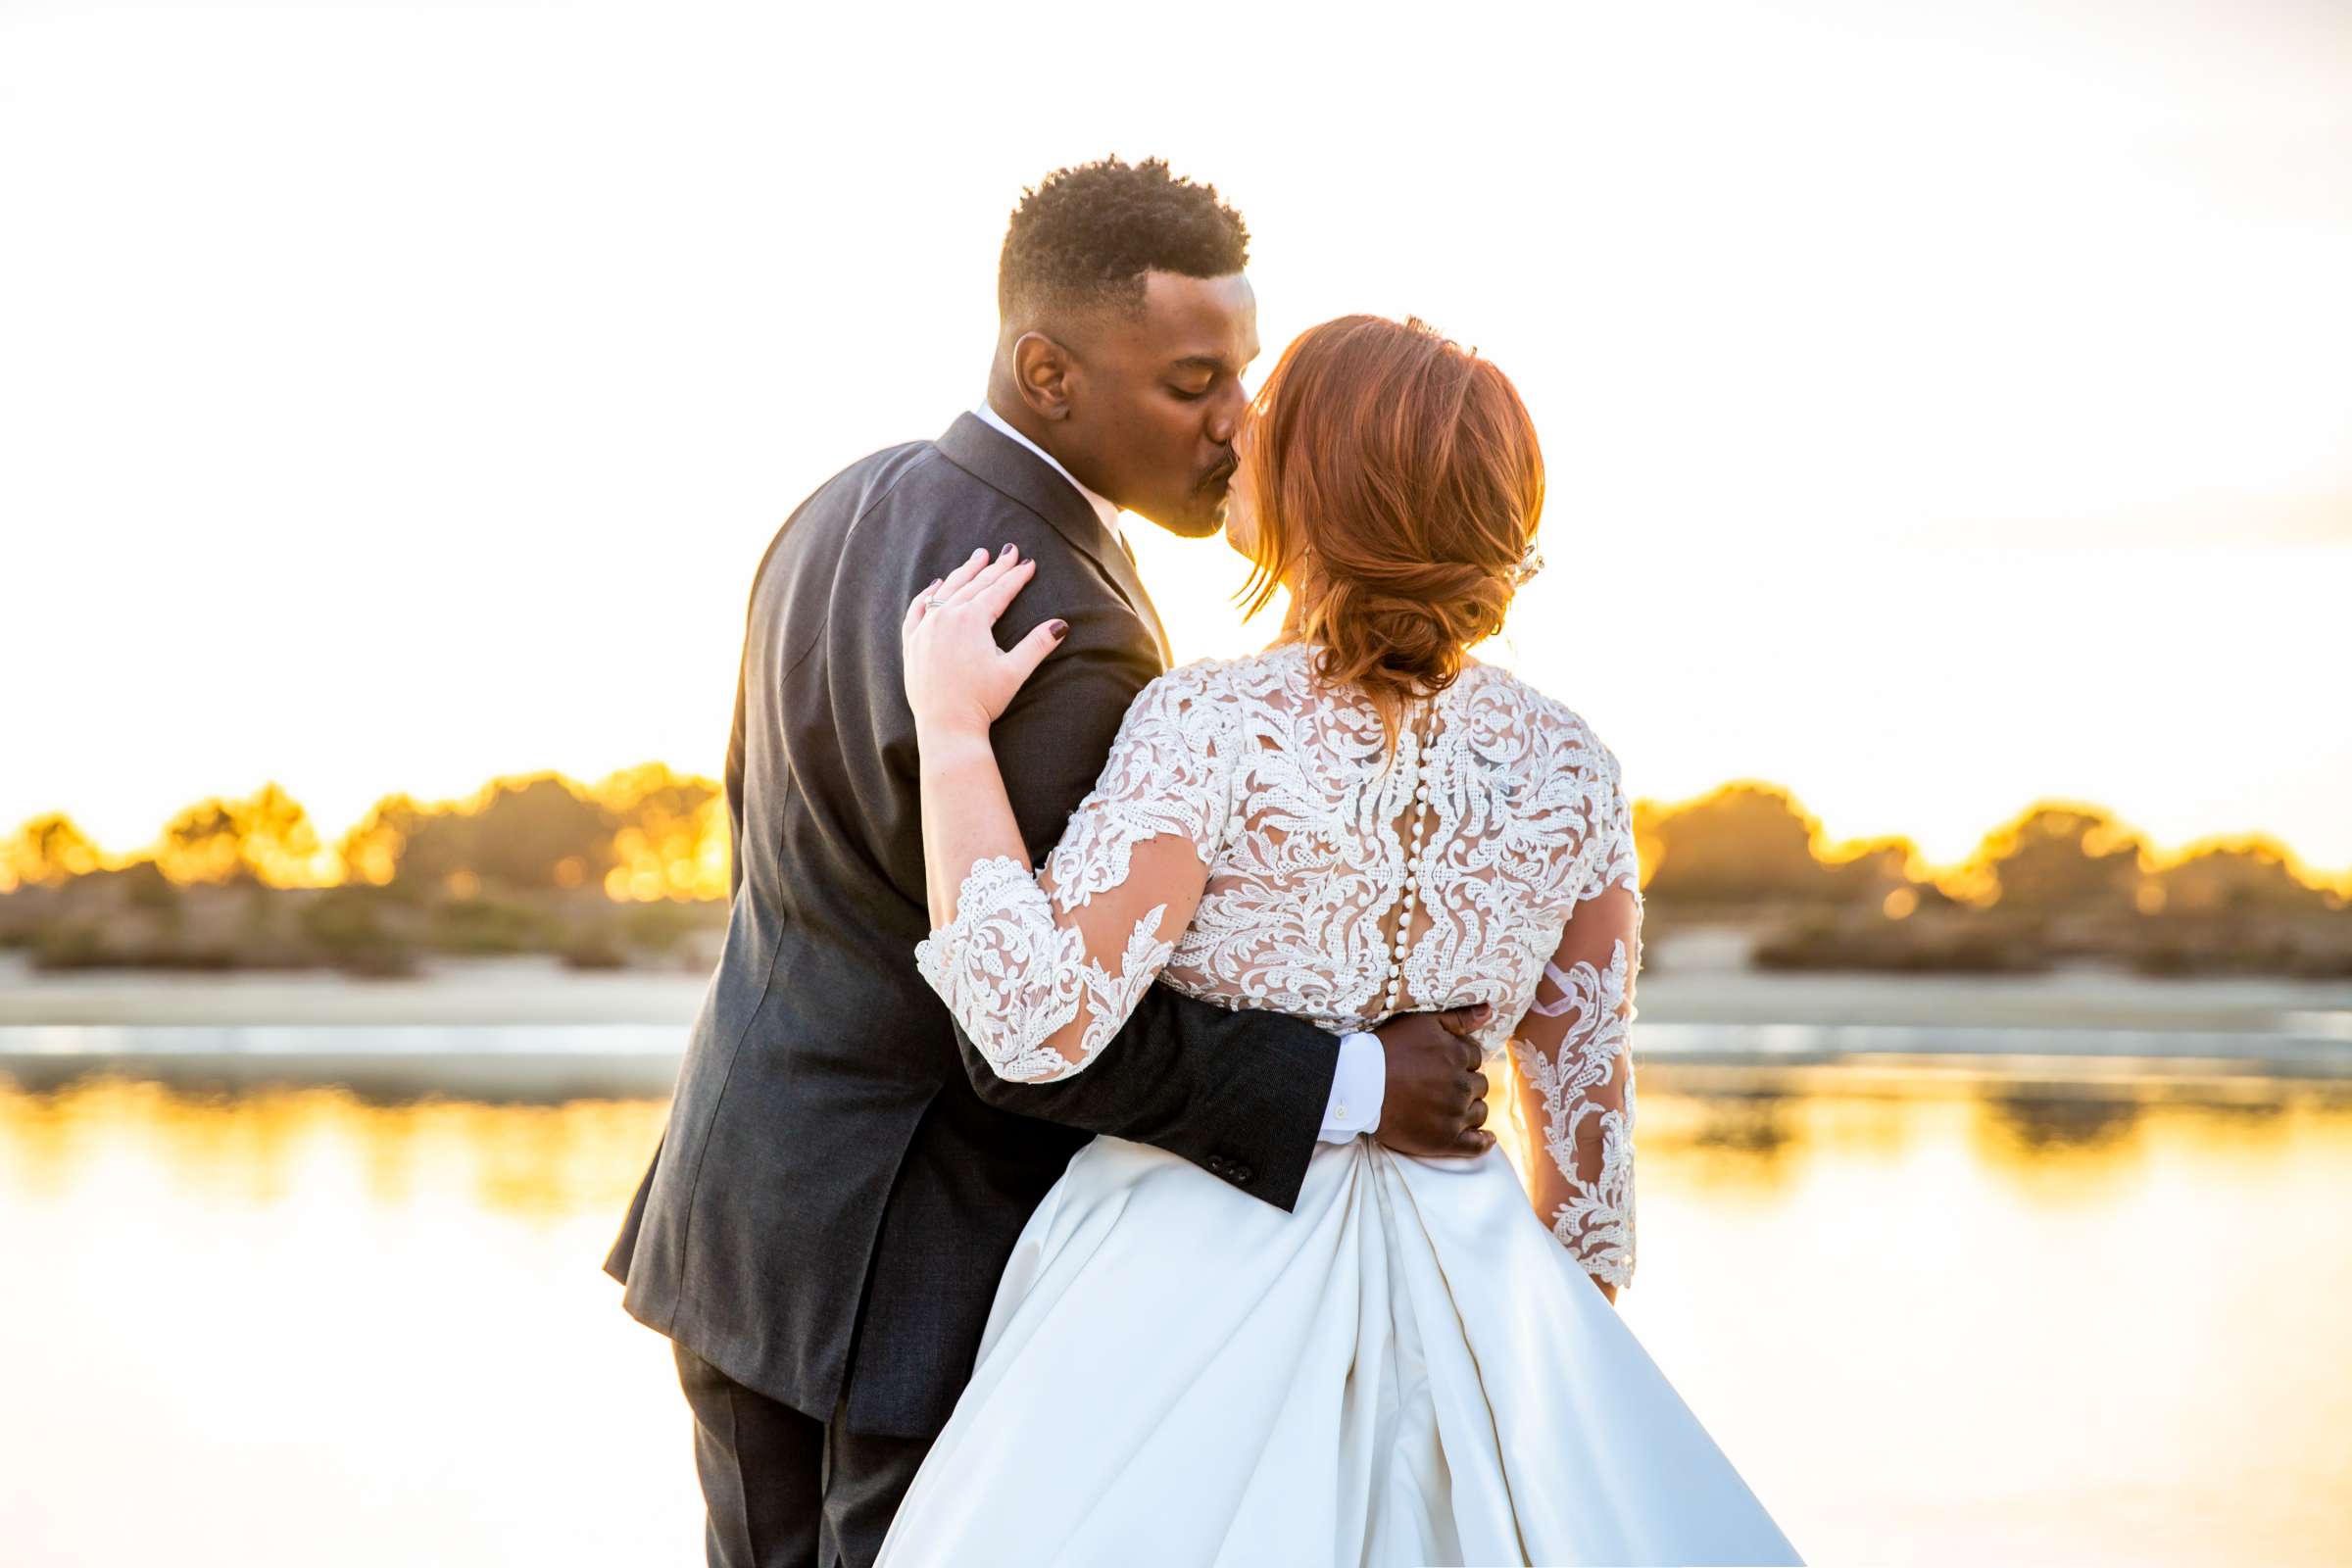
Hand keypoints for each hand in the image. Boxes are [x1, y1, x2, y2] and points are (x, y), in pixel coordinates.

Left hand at [902, 544, 1066, 737]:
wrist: (946, 726)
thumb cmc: (982, 701)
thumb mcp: (1014, 671)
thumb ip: (1037, 645)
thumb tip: (1061, 625)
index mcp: (973, 619)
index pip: (999, 590)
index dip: (1017, 576)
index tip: (1029, 562)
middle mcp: (947, 616)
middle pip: (975, 584)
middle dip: (994, 567)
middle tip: (1008, 551)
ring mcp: (926, 627)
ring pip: (947, 590)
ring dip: (964, 572)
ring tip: (977, 557)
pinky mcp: (912, 641)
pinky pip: (918, 609)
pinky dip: (928, 594)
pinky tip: (936, 584)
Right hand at [1370, 1003, 1494, 1158]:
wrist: (1359, 1085)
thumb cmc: (1388, 1049)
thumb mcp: (1423, 1022)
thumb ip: (1459, 1017)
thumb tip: (1488, 1010)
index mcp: (1459, 1057)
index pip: (1475, 1058)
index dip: (1461, 1060)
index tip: (1444, 1064)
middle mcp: (1462, 1086)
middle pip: (1479, 1085)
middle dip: (1466, 1084)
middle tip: (1443, 1085)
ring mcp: (1454, 1115)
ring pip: (1479, 1112)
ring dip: (1471, 1109)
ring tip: (1451, 1107)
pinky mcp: (1445, 1141)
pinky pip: (1476, 1145)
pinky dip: (1483, 1142)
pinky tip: (1485, 1138)